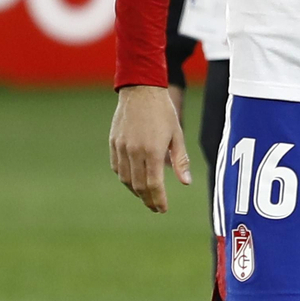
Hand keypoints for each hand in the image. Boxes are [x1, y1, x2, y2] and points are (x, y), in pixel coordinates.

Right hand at [110, 85, 191, 213]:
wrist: (140, 90)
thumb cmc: (163, 111)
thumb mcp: (177, 134)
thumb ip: (181, 160)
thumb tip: (186, 183)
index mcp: (152, 151)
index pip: (154, 185)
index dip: (158, 200)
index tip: (163, 209)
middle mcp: (134, 153)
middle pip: (139, 186)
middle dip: (148, 200)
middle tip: (156, 207)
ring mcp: (121, 149)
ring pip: (126, 179)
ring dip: (136, 191)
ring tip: (147, 195)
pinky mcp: (113, 144)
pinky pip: (117, 168)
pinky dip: (126, 178)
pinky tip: (134, 180)